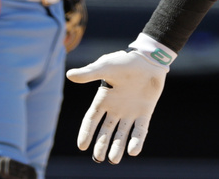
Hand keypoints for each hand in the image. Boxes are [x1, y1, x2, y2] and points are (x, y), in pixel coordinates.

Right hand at [67, 35, 173, 163]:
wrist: (148, 58)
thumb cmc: (125, 61)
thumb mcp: (106, 66)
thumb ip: (89, 73)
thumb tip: (70, 75)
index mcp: (104, 99)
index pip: (91, 120)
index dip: (86, 133)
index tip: (82, 146)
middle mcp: (115, 108)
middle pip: (106, 131)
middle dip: (101, 145)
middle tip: (98, 158)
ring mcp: (130, 111)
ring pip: (122, 134)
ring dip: (117, 147)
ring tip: (113, 160)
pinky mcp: (145, 112)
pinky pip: (140, 129)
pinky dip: (137, 140)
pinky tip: (133, 151)